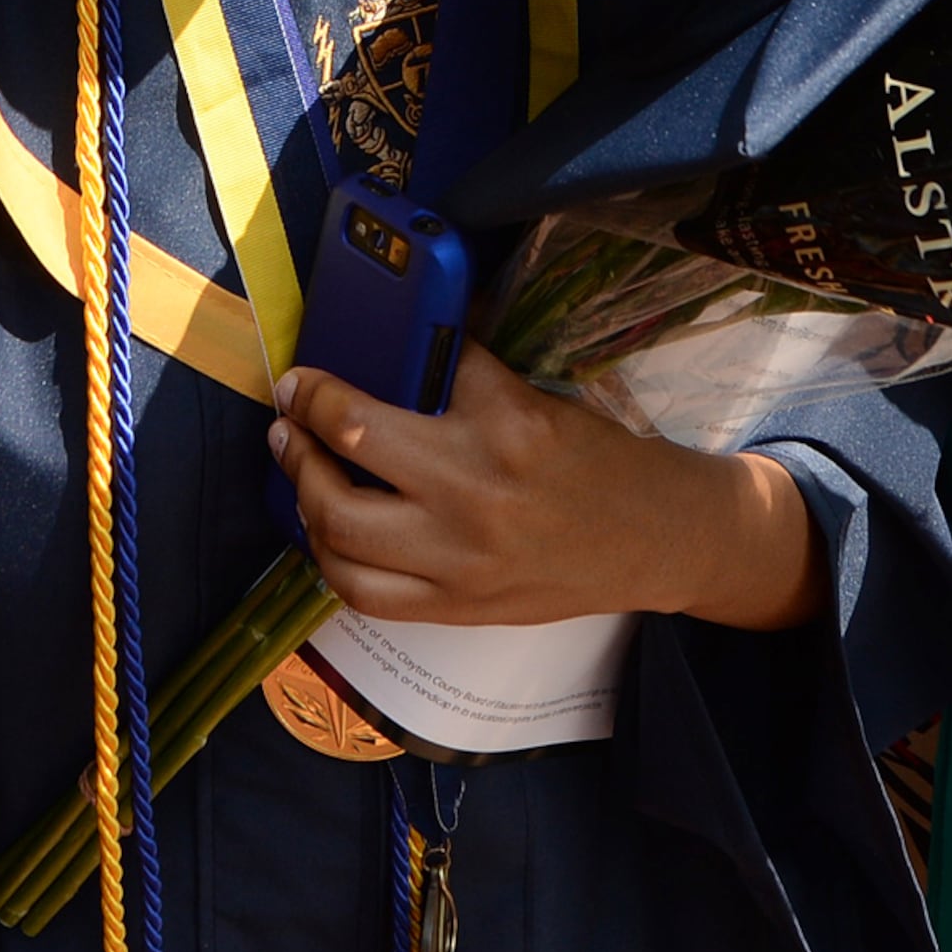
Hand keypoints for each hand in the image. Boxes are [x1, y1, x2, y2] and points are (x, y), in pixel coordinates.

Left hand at [267, 348, 818, 630]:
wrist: (659, 542)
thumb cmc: (601, 463)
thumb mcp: (542, 401)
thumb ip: (467, 381)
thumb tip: (393, 345)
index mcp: (508, 421)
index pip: (412, 370)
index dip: (351, 366)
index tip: (315, 366)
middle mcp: (478, 489)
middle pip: (356, 442)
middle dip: (308, 416)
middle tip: (292, 403)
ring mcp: (462, 557)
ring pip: (341, 526)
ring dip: (302, 486)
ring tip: (296, 458)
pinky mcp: (458, 606)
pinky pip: (364, 591)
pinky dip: (329, 555)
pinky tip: (323, 526)